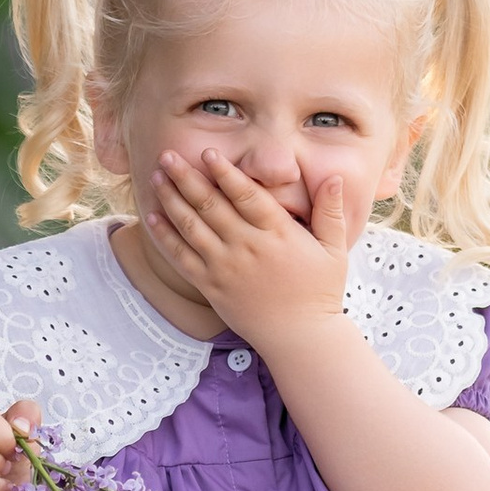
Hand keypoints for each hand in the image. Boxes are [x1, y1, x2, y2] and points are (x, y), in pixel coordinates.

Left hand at [147, 149, 353, 344]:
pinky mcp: (211, 286)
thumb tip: (336, 177)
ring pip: (191, 227)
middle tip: (167, 155)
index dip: (225, 172)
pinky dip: (166, 237)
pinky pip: (182, 257)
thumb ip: (331, 211)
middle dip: (186, 177)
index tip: (208, 153)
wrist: (300, 337)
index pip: (246, 195)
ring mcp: (226, 267)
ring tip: (156, 178)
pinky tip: (152, 218)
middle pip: (211, 205)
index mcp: (277, 233)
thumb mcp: (334, 249)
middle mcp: (247, 247)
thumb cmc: (319, 290)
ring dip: (171, 200)